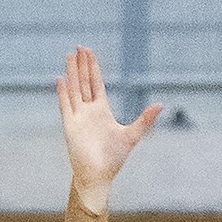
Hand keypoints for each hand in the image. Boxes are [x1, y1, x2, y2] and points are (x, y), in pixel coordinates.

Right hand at [57, 47, 161, 212]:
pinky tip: (60, 79)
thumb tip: (160, 105)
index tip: (89, 52)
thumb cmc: (113, 159)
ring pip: (74, 89)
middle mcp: (88, 111)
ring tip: (69, 56)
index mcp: (102, 111)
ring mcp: (78, 117)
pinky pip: (65, 106)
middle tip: (79, 46)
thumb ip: (145, 120)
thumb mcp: (132, 135)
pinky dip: (63, 92)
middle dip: (82, 65)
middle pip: (84, 82)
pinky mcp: (70, 126)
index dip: (93, 68)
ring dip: (72, 73)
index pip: (96, 83)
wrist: (98, 175)